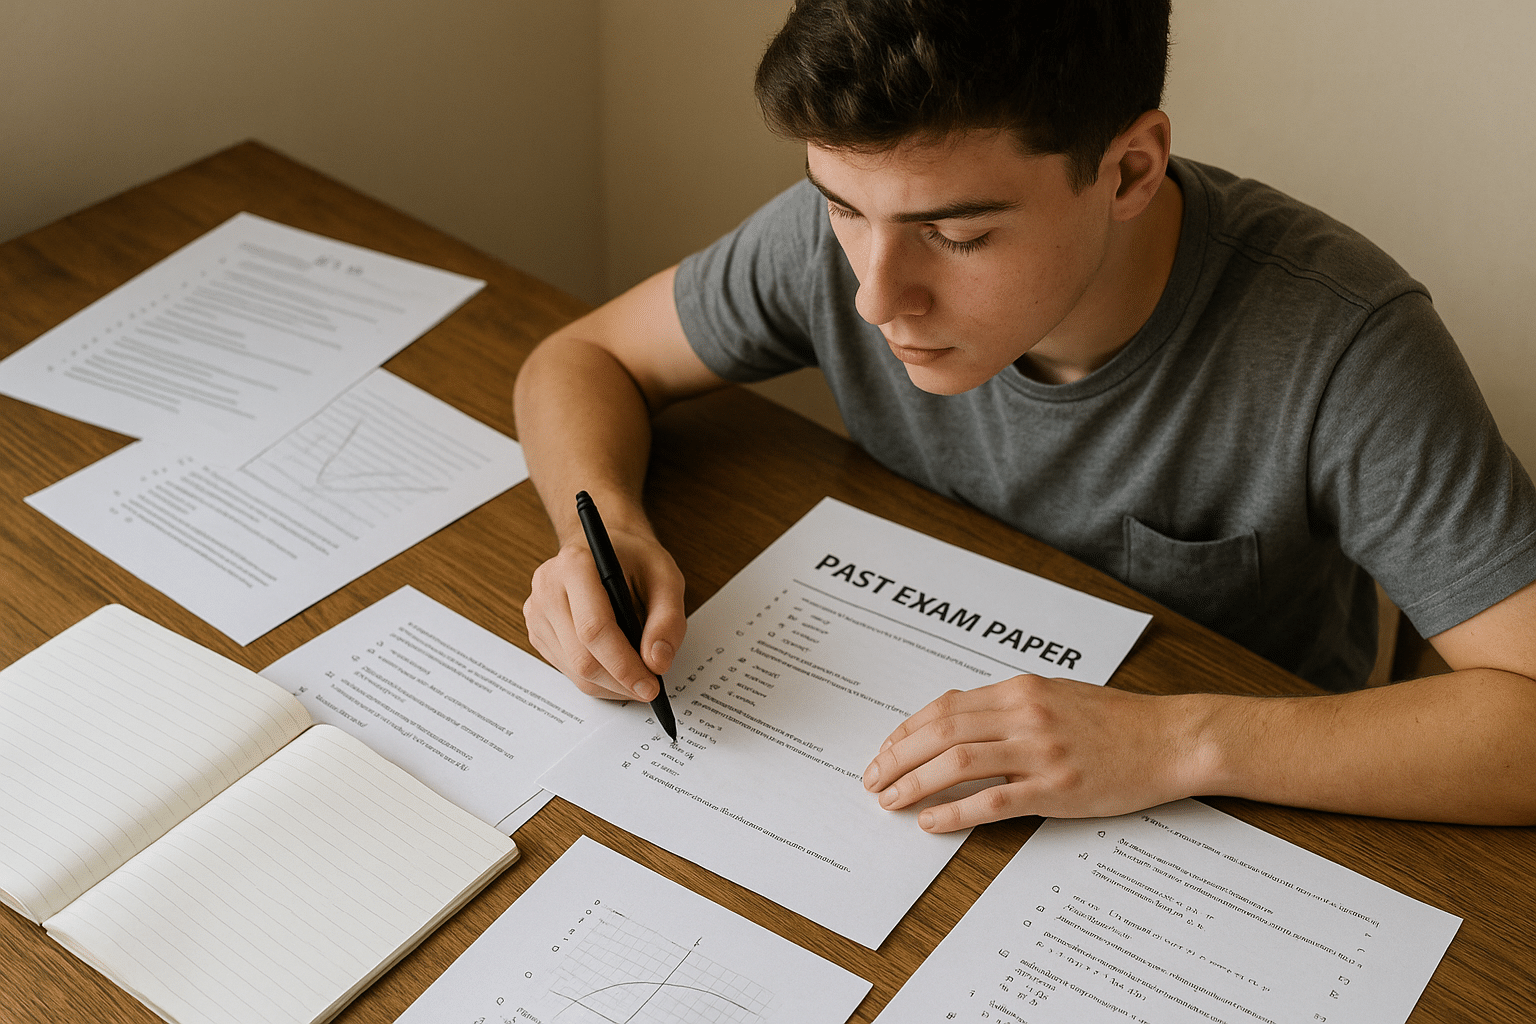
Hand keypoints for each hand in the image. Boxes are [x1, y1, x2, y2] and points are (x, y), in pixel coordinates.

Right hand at [523, 526, 685, 701]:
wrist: (608, 548)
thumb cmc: (635, 561)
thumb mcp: (666, 578)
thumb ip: (668, 620)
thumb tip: (657, 663)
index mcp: (575, 565)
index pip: (594, 629)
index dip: (624, 665)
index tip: (650, 685)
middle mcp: (547, 587)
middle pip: (581, 657)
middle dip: (620, 681)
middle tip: (650, 688)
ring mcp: (537, 612)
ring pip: (574, 670)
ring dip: (610, 685)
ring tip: (637, 678)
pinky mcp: (538, 632)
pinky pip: (567, 670)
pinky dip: (597, 680)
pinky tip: (617, 670)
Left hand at [862, 674, 1200, 830]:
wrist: (1171, 738)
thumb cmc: (1115, 720)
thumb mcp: (1054, 695)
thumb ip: (1007, 705)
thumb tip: (957, 719)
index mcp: (1019, 689)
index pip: (944, 707)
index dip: (905, 731)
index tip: (884, 751)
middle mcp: (1024, 714)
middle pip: (939, 732)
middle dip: (896, 757)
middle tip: (872, 780)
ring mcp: (1040, 751)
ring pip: (956, 763)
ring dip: (914, 783)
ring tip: (890, 800)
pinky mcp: (1056, 787)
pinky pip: (992, 800)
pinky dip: (953, 812)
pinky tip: (931, 822)